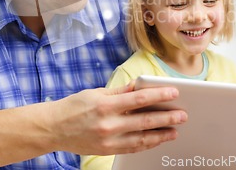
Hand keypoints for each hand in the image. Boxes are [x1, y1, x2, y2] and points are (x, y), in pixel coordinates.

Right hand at [46, 84, 186, 154]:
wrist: (53, 128)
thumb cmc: (74, 106)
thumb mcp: (96, 93)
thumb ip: (120, 91)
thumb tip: (140, 85)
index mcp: (105, 105)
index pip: (138, 99)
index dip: (158, 96)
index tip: (174, 93)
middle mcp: (108, 124)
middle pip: (144, 121)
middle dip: (166, 118)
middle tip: (182, 115)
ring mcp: (108, 140)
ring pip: (141, 138)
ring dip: (161, 134)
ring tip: (175, 130)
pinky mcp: (107, 151)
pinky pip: (132, 148)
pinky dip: (147, 144)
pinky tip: (157, 139)